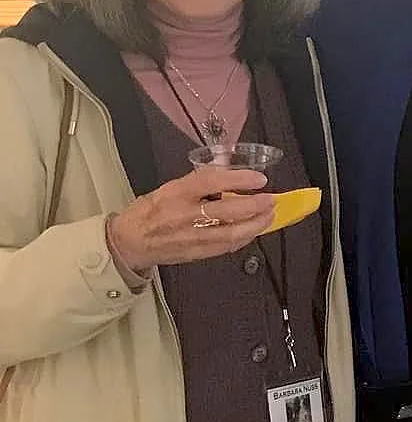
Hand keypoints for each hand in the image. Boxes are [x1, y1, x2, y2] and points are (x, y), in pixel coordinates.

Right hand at [108, 166, 275, 272]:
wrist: (129, 241)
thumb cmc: (149, 212)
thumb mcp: (170, 187)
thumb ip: (199, 180)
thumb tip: (227, 167)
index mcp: (177, 193)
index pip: (212, 181)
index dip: (239, 179)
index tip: (259, 178)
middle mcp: (185, 215)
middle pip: (228, 210)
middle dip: (255, 205)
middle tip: (271, 199)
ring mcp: (192, 237)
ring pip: (231, 233)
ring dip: (256, 224)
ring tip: (269, 215)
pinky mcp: (197, 253)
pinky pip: (226, 246)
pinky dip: (244, 238)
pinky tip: (254, 230)